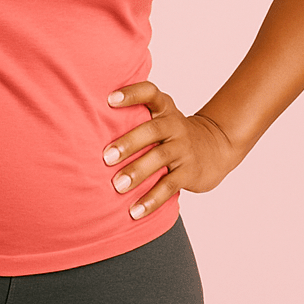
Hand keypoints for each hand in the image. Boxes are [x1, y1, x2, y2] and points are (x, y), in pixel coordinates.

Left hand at [103, 81, 237, 219]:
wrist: (215, 147)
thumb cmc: (172, 131)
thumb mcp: (160, 115)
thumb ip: (135, 112)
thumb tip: (88, 119)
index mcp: (164, 107)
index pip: (150, 93)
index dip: (131, 94)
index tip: (109, 99)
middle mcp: (174, 125)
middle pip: (152, 130)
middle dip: (128, 143)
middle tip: (106, 157)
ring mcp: (183, 148)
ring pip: (159, 158)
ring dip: (137, 173)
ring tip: (117, 186)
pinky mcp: (189, 172)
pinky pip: (169, 186)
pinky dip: (151, 199)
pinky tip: (134, 211)